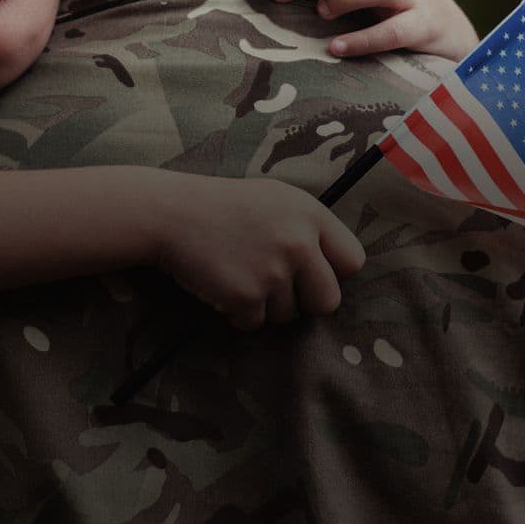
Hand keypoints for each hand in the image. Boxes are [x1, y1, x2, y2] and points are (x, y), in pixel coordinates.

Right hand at [149, 174, 366, 329]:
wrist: (171, 213)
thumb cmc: (224, 206)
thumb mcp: (276, 199)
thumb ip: (309, 228)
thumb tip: (335, 267)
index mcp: (311, 214)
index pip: (353, 261)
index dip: (332, 273)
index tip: (312, 274)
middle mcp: (299, 243)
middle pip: (328, 300)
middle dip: (304, 302)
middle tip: (277, 288)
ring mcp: (273, 271)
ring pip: (288, 316)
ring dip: (266, 306)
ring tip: (240, 275)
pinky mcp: (246, 296)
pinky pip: (254, 324)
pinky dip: (237, 314)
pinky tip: (222, 286)